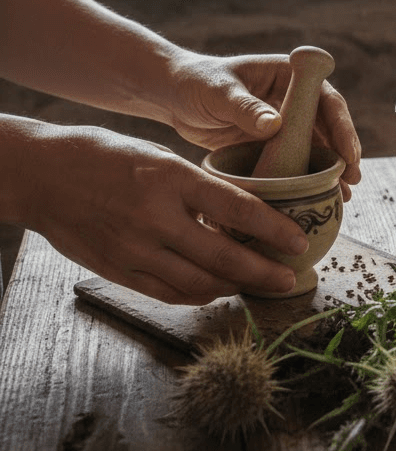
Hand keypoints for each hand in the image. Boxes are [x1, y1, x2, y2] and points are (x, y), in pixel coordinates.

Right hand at [16, 124, 310, 304]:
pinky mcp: (117, 271)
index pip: (237, 209)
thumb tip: (243, 213)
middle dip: (263, 273)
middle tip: (289, 279)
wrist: (41, 174)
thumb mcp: (162, 156)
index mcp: (171, 178)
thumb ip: (199, 187)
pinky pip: (167, 293)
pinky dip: (198, 294)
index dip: (273, 230)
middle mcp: (155, 217)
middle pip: (223, 257)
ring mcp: (134, 249)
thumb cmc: (107, 155)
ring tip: (257, 285)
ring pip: (197, 284)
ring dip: (234, 287)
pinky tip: (216, 289)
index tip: (299, 242)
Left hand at [163, 52, 361, 195]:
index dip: (342, 126)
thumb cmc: (196, 83)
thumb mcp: (218, 92)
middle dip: (344, 152)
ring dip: (331, 169)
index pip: (325, 99)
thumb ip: (245, 107)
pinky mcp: (272, 143)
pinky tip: (319, 197)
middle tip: (353, 179)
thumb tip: (275, 124)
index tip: (349, 153)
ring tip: (344, 196)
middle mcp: (293, 97)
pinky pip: (296, 160)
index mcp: (288, 75)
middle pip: (328, 125)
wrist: (173, 96)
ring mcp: (284, 121)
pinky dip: (307, 178)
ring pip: (316, 146)